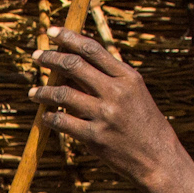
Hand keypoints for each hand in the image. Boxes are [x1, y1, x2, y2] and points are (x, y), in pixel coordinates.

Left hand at [29, 27, 190, 192]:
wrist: (159, 160)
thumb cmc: (145, 124)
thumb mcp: (135, 93)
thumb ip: (110, 77)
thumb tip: (74, 62)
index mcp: (128, 77)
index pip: (92, 49)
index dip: (68, 38)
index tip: (51, 32)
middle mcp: (117, 92)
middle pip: (74, 66)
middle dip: (50, 58)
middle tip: (36, 57)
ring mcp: (105, 115)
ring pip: (63, 94)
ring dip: (43, 91)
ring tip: (33, 92)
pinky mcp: (95, 137)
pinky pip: (63, 121)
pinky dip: (50, 117)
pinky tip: (46, 116)